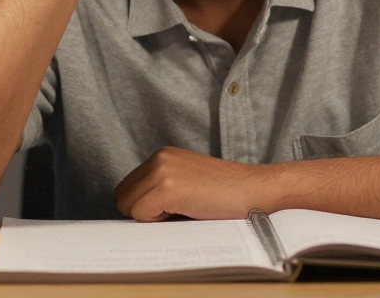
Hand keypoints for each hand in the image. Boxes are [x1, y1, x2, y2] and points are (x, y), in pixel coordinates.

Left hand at [114, 147, 278, 221]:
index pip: (128, 188)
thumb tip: (134, 212)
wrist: (256, 190)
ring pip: (129, 207)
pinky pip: (141, 215)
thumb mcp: (188, 183)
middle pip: (123, 197)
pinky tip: (185, 213)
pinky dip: (158, 223)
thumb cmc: (228, 194)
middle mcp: (159, 158)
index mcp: (163, 156)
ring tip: (183, 212)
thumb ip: (161, 190)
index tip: (168, 212)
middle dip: (143, 213)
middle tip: (176, 214)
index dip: (144, 206)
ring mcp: (162, 171)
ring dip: (152, 218)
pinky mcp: (167, 188)